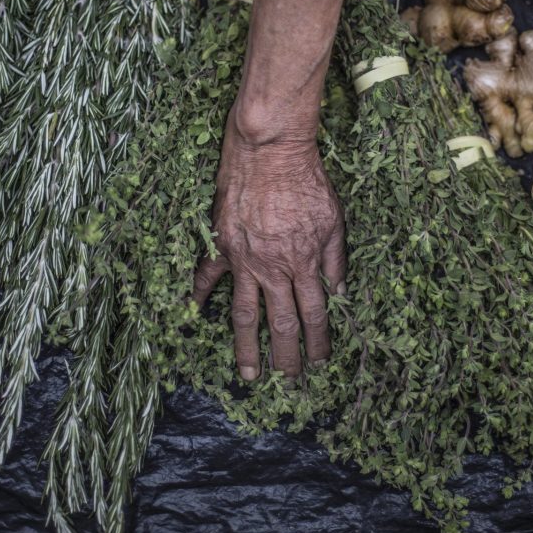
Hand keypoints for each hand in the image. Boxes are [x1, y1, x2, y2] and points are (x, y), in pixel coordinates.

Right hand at [193, 110, 345, 379]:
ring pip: (244, 313)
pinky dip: (199, 296)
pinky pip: (207, 276)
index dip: (319, 342)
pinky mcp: (221, 244)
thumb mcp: (334, 219)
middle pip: (281, 323)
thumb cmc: (307, 180)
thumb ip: (334, 259)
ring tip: (249, 373)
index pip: (315, 314)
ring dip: (247, 347)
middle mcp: (273, 269)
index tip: (321, 362)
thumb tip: (338, 291)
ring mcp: (244, 260)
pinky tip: (194, 316)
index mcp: (304, 263)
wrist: (269, 151)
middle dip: (286, 357)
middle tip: (288, 381)